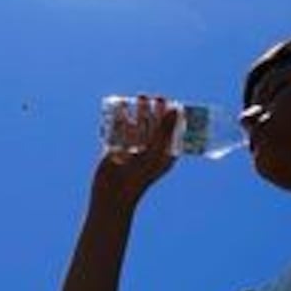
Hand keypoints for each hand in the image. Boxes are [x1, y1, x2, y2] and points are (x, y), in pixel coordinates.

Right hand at [91, 96, 178, 210]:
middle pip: (155, 126)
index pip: (172, 133)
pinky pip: (121, 129)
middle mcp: (150, 151)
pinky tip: (122, 106)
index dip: (173, 118)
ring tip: (140, 97)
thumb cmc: (140, 174)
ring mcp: (133, 149)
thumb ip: (165, 129)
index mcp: (164, 155)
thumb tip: (175, 109)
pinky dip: (122, 118)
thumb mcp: (157, 150)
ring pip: (138, 126)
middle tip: (156, 97)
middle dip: (155, 111)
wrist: (114, 193)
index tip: (173, 103)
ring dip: (139, 112)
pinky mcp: (117, 148)